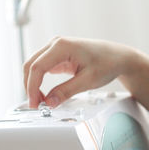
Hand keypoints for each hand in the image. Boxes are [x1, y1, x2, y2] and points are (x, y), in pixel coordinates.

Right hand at [23, 36, 137, 106]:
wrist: (118, 57)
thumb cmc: (108, 63)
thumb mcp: (88, 81)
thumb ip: (66, 91)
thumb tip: (49, 102)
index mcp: (62, 46)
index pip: (37, 67)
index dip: (32, 87)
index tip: (35, 103)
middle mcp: (56, 44)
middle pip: (31, 66)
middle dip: (30, 87)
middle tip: (37, 105)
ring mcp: (56, 48)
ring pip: (34, 66)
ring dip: (34, 84)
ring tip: (42, 101)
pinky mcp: (58, 55)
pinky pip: (42, 68)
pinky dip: (40, 81)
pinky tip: (45, 94)